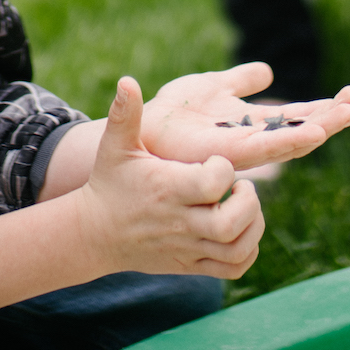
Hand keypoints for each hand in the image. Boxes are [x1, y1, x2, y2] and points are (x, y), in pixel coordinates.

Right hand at [77, 77, 263, 279]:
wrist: (96, 234)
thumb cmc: (110, 182)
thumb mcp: (115, 146)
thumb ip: (125, 114)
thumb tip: (127, 81)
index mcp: (167, 189)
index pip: (212, 184)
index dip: (224, 168)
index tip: (218, 160)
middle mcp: (180, 222)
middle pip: (229, 224)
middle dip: (249, 202)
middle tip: (243, 186)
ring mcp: (188, 248)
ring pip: (237, 249)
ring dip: (253, 226)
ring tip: (245, 203)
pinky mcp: (192, 265)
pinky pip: (232, 268)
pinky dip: (248, 250)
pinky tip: (242, 227)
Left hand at [140, 61, 349, 171]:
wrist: (145, 130)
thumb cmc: (174, 113)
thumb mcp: (214, 86)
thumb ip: (240, 80)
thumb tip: (268, 71)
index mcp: (254, 123)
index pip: (300, 116)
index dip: (326, 107)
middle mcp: (254, 139)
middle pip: (303, 129)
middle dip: (332, 116)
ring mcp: (244, 149)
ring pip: (291, 140)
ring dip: (320, 127)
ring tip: (347, 114)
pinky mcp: (229, 154)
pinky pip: (265, 148)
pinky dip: (290, 140)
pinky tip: (313, 130)